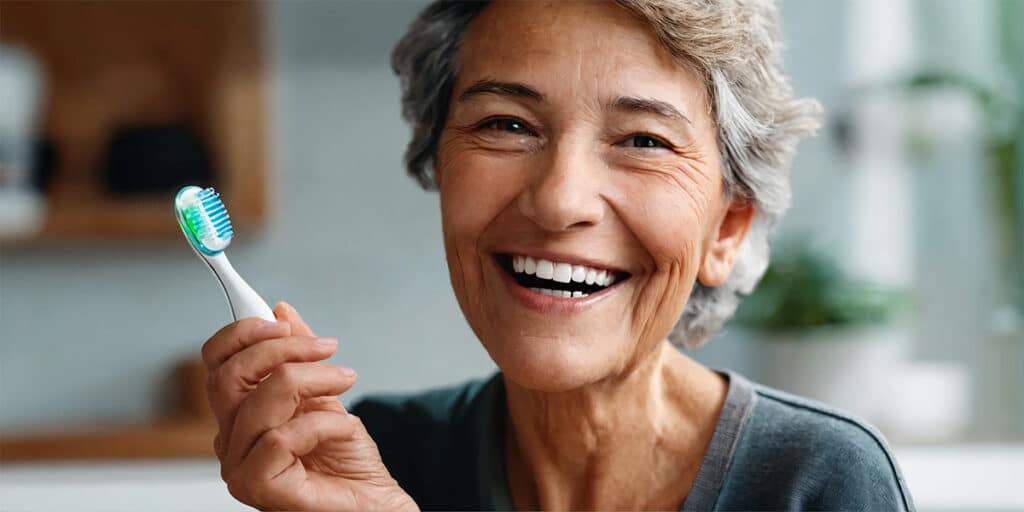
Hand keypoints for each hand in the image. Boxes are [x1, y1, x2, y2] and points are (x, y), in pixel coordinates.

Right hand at [201, 301, 416, 510]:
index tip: (284, 321)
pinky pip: (282, 437)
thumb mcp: (326, 391)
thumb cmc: (347, 458)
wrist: (373, 501)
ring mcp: (239, 467)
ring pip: (260, 401)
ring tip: (346, 380)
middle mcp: (230, 440)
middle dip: (282, 348)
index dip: (244, 332)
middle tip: (326, 348)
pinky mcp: (258, 488)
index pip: (216, 362)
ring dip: (314, 379)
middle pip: (228, 376)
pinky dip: (323, 422)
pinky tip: (344, 426)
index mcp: (238, 414)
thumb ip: (300, 355)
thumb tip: (280, 309)